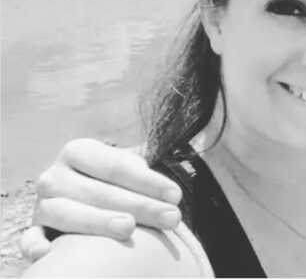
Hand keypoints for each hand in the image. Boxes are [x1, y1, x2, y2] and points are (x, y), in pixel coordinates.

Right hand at [20, 139, 183, 260]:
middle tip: (170, 218)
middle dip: (139, 205)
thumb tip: (173, 172)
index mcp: (78, 150)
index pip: (116, 165)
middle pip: (98, 191)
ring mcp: (40, 203)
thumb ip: (143, 168)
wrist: (80, 197)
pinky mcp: (33, 229)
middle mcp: (55, 174)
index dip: (148, 180)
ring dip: (98, 221)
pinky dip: (36, 247)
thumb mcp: (124, 168)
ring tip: (129, 229)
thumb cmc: (112, 182)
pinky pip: (30, 239)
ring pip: (67, 213)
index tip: (177, 195)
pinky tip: (52, 253)